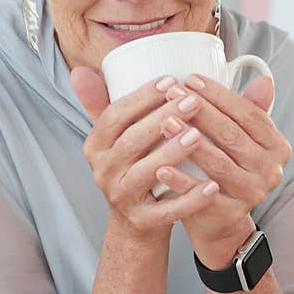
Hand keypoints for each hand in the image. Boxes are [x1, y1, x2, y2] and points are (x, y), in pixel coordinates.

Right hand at [70, 66, 220, 243]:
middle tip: (193, 101)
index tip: (170, 80)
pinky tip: (212, 185)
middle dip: (163, 118)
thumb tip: (80, 71)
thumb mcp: (114, 138)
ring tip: (199, 134)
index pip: (114, 116)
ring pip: (148, 173)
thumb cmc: (132, 167)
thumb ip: (101, 104)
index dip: (141, 98)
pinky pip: (168, 210)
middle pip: (131, 141)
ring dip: (173, 152)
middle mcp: (103, 172)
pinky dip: (191, 198)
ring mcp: (122, 198)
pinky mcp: (142, 221)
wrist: (135, 222)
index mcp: (95, 147)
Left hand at [155, 74, 291, 266]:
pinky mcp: (230, 214)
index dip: (219, 95)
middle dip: (200, 111)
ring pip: (218, 162)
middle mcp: (271, 170)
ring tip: (164, 122)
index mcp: (277, 146)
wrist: (221, 219)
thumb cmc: (226, 167)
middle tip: (172, 93)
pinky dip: (181, 181)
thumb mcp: (240, 139)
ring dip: (189, 141)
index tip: (190, 79)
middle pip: (232, 135)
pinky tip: (160, 166)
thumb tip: (264, 79)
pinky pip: (202, 195)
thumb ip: (248, 110)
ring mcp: (253, 193)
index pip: (249, 114)